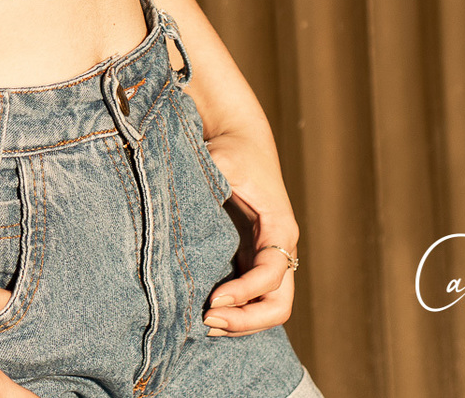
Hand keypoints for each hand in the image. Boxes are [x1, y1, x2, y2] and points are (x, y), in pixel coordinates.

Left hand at [201, 129, 298, 336]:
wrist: (241, 138)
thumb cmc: (233, 148)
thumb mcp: (223, 160)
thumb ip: (211, 180)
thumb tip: (184, 207)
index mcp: (280, 227)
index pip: (272, 273)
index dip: (245, 292)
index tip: (213, 299)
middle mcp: (280, 249)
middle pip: (278, 304)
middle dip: (246, 320)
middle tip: (208, 321)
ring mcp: (267, 257)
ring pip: (268, 307)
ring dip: (241, 322)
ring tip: (206, 325)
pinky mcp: (251, 259)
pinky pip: (252, 298)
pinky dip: (236, 312)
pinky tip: (207, 315)